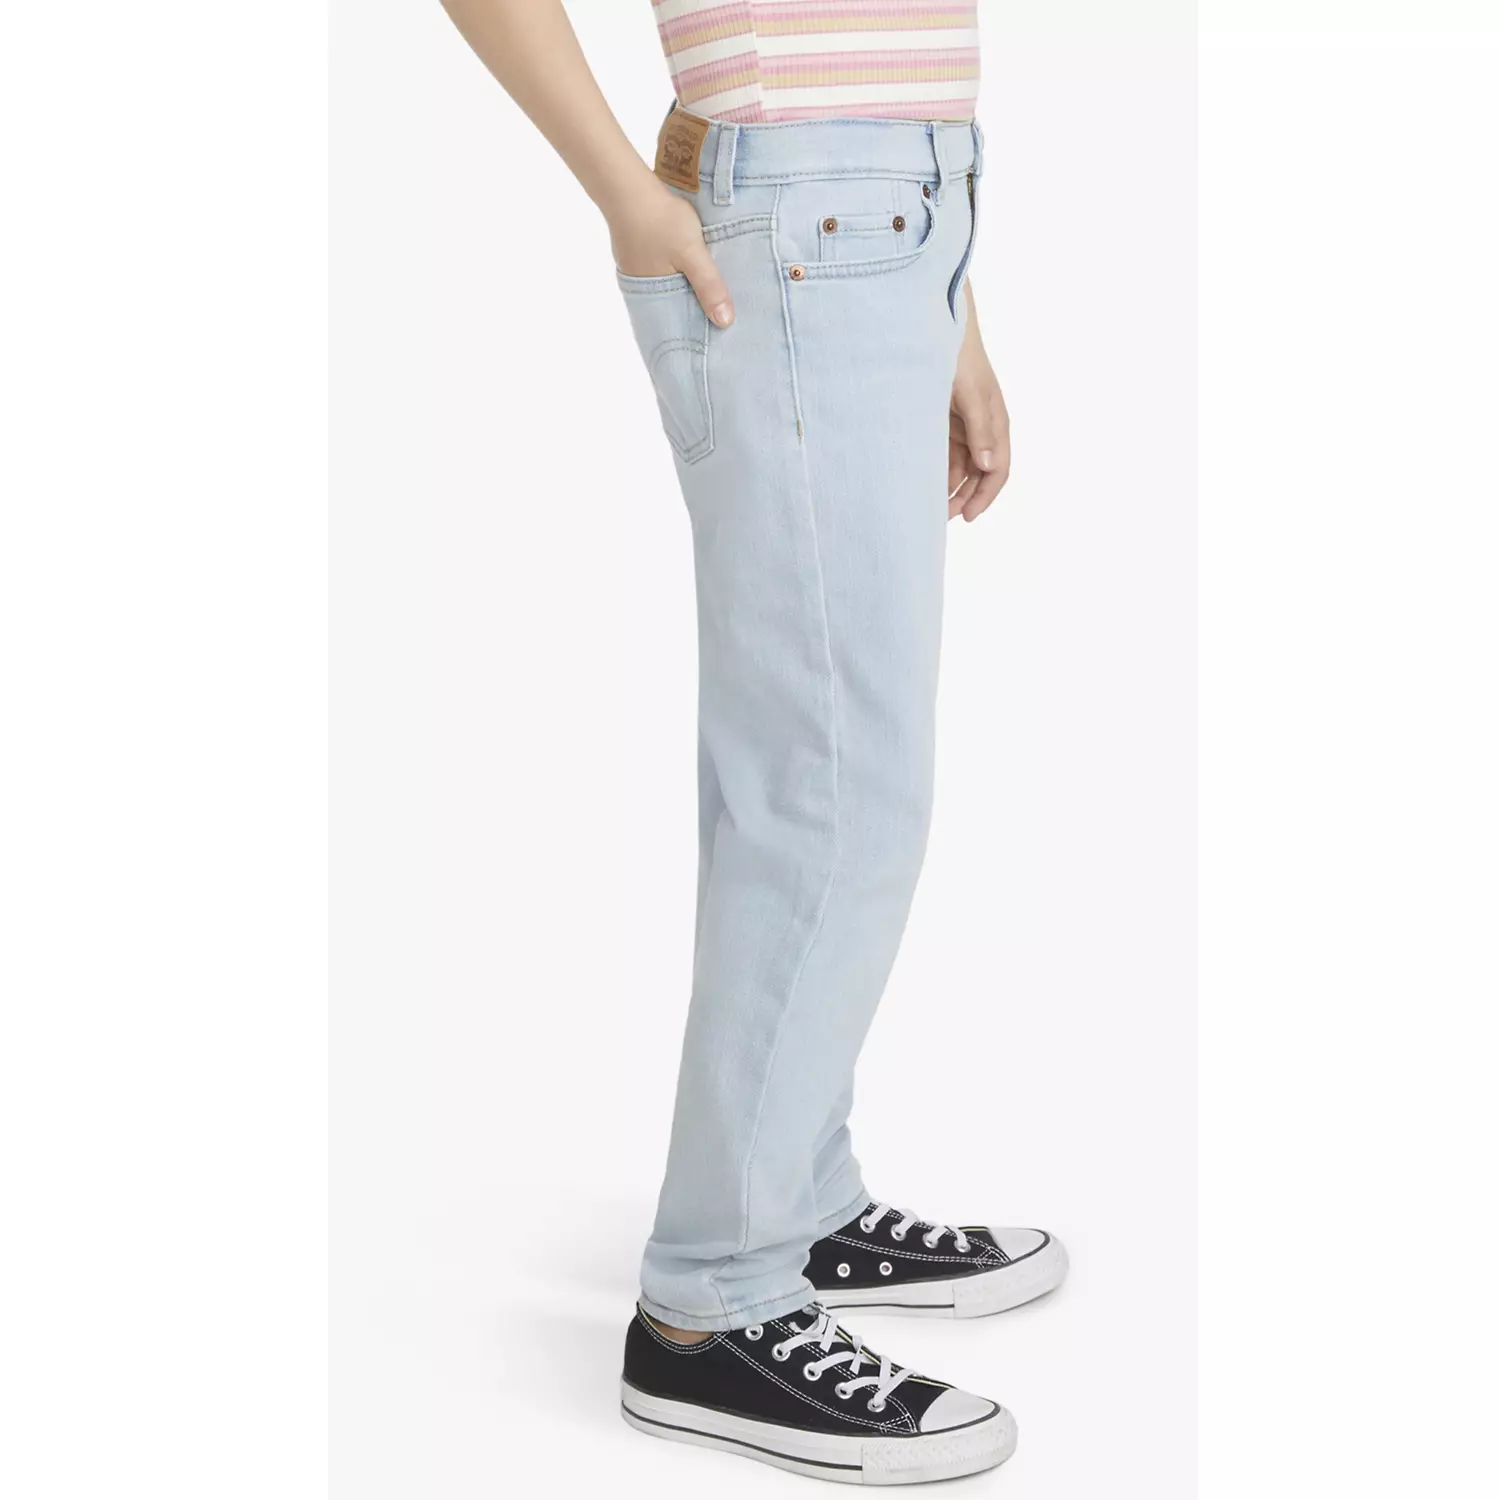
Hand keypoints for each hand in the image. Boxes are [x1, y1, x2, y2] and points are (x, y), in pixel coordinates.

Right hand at [609, 185, 733, 327]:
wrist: (629, 187)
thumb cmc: (661, 221)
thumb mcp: (692, 254)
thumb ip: (709, 287)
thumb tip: (725, 323)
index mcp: (653, 296)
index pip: (677, 325)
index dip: (695, 329)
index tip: (715, 333)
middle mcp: (639, 288)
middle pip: (671, 307)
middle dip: (691, 311)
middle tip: (716, 316)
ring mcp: (634, 270)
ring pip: (665, 288)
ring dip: (682, 290)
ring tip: (705, 294)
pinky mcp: (633, 253)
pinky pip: (657, 272)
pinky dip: (672, 274)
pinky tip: (685, 269)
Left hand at [948, 283, 1010, 521]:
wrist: (934, 322)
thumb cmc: (957, 352)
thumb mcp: (969, 391)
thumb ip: (979, 428)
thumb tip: (989, 466)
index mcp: (994, 420)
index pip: (997, 469)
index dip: (984, 496)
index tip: (966, 516)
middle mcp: (981, 426)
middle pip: (977, 473)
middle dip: (962, 497)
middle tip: (938, 518)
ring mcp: (962, 423)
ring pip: (958, 466)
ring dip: (946, 486)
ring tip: (925, 505)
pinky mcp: (942, 419)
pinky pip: (942, 452)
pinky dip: (934, 469)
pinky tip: (919, 482)